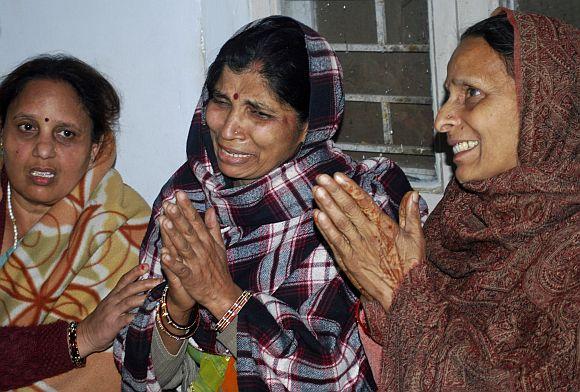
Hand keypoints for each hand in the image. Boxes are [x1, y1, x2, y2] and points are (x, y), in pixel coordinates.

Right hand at [76, 264, 160, 356]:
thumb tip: (143, 292)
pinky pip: (126, 319)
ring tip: (157, 295)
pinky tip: (147, 314)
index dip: (135, 271)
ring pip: (129, 301)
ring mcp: (112, 312)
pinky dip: (137, 316)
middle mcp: (113, 301)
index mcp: (113, 295)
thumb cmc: (102, 320)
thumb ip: (124, 299)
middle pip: (130, 288)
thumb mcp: (111, 306)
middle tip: (159, 280)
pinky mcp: (113, 324)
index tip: (147, 265)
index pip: (124, 280)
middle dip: (145, 283)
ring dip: (144, 298)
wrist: (85, 336)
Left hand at [159, 191, 241, 319]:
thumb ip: (213, 227)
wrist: (222, 294)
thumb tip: (211, 209)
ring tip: (164, 221)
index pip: (196, 221)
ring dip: (173, 234)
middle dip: (178, 217)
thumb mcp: (219, 246)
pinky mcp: (191, 278)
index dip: (187, 208)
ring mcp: (196, 264)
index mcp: (207, 241)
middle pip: (188, 231)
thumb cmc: (219, 270)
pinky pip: (181, 269)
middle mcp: (202, 250)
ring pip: (183, 247)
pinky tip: (164, 254)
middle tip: (168, 204)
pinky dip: (173, 262)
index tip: (179, 194)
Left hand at [312, 172, 424, 310]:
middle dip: (334, 192)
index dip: (350, 188)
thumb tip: (412, 194)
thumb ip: (411, 214)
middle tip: (321, 177)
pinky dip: (325, 228)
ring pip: (339, 223)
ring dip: (326, 206)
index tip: (339, 176)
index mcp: (384, 226)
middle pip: (348, 209)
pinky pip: (335, 241)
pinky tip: (317, 216)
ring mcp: (357, 248)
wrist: (404, 294)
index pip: (364, 202)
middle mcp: (369, 235)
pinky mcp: (349, 261)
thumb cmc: (410, 267)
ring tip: (316, 191)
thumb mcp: (416, 238)